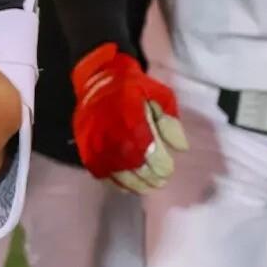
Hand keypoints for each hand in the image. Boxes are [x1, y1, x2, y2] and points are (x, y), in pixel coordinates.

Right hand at [71, 43, 188, 192]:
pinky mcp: (85, 147)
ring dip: (134, 183)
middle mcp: (112, 134)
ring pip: (116, 172)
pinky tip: (125, 185)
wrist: (98, 78)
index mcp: (131, 119)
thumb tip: (180, 147)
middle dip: (149, 177)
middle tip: (160, 182)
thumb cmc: (132, 86)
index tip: (168, 170)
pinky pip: (99, 171)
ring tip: (146, 187)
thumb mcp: (159, 95)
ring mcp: (96, 142)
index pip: (148, 151)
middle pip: (133, 165)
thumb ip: (170, 121)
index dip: (160, 165)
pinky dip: (113, 181)